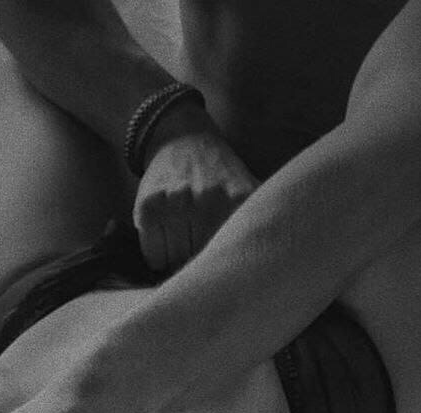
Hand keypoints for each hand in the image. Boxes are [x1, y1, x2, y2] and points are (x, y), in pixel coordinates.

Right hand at [134, 127, 256, 272]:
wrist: (182, 139)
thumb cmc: (218, 177)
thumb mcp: (247, 190)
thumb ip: (262, 220)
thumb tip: (271, 264)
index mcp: (238, 199)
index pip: (230, 258)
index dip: (223, 264)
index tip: (222, 260)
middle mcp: (208, 199)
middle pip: (201, 262)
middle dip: (198, 262)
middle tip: (197, 244)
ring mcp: (177, 202)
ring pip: (175, 262)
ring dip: (176, 260)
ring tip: (181, 238)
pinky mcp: (150, 206)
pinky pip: (153, 255)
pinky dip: (157, 255)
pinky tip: (164, 236)